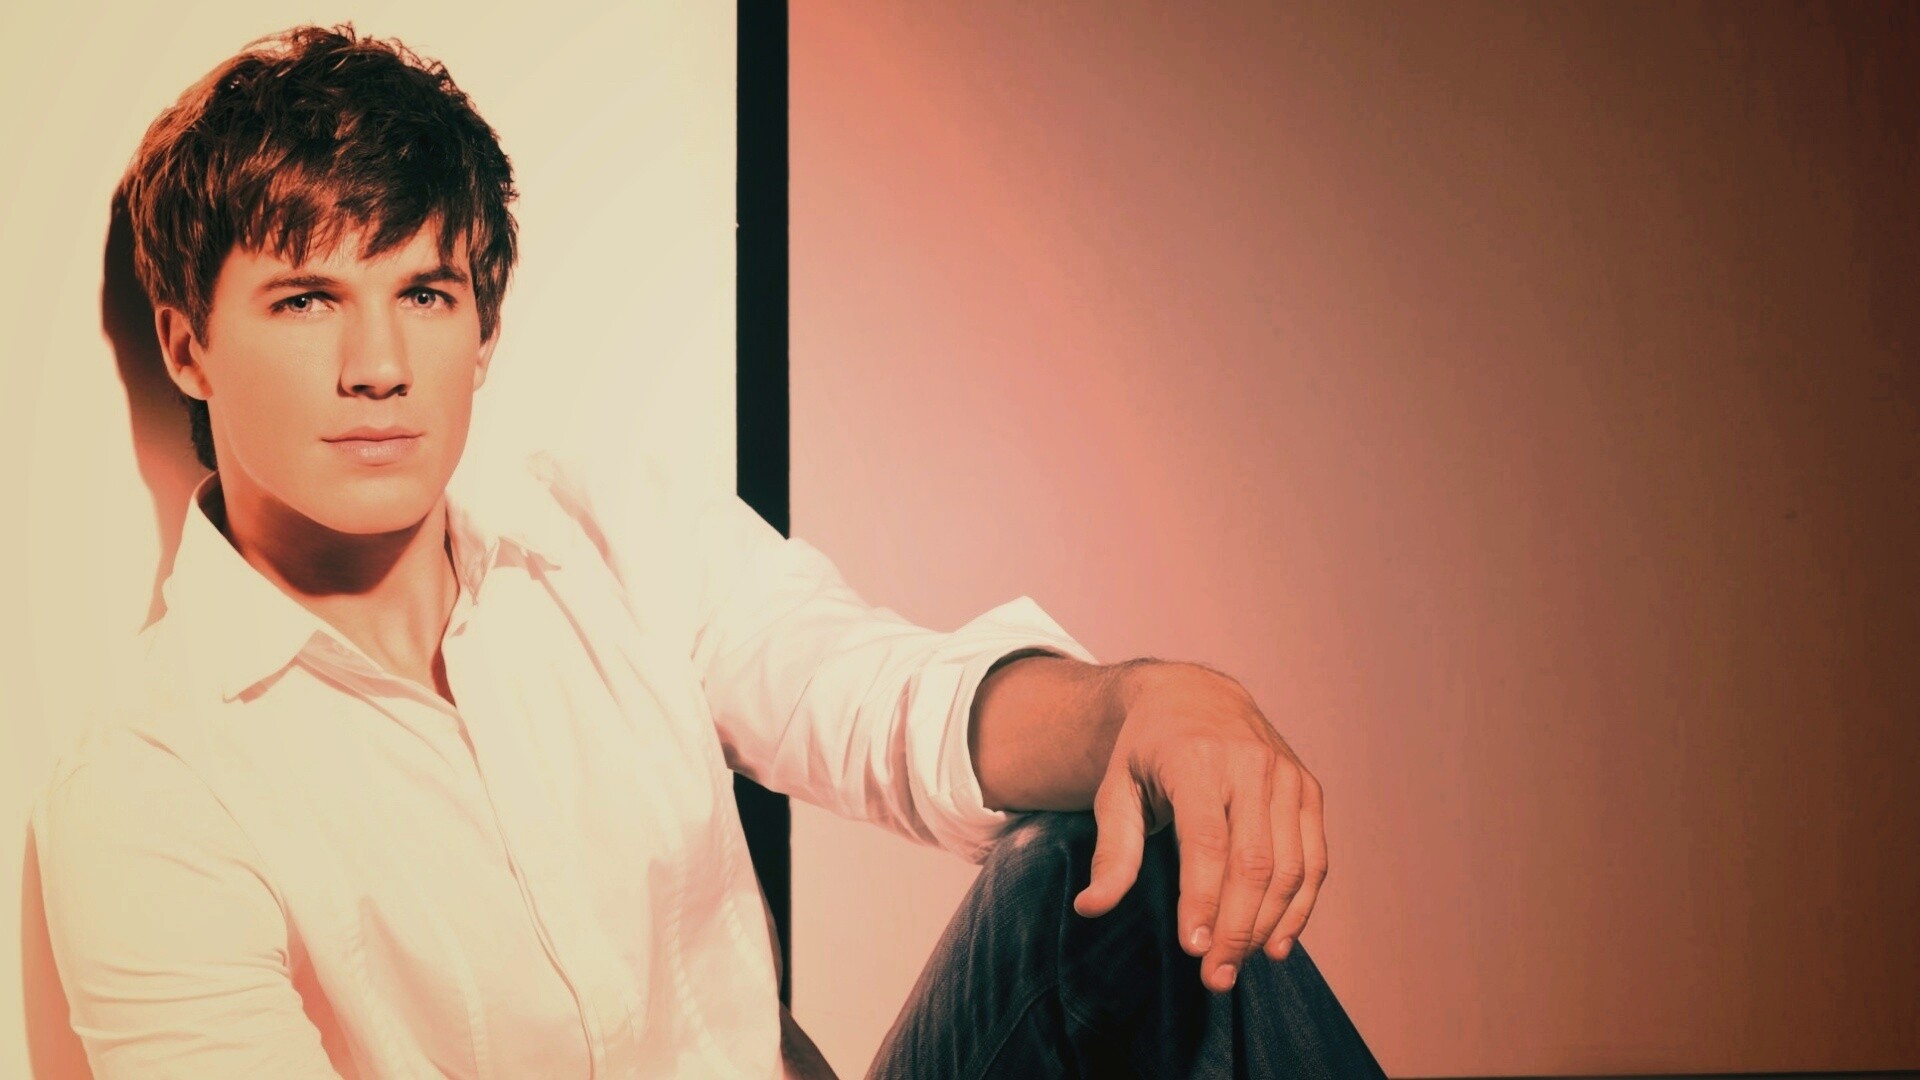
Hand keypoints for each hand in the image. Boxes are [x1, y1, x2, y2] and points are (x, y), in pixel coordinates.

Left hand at [1071, 660, 1327, 992]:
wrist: (1196, 697)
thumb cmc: (1148, 751)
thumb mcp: (1116, 789)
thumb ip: (1112, 850)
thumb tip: (1091, 908)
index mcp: (1196, 759)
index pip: (1207, 841)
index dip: (1203, 900)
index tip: (1193, 949)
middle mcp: (1250, 764)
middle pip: (1254, 861)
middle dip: (1237, 926)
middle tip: (1215, 977)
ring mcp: (1286, 776)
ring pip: (1291, 866)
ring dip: (1268, 925)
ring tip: (1238, 966)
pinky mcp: (1308, 791)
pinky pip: (1314, 859)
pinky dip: (1300, 907)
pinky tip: (1276, 943)